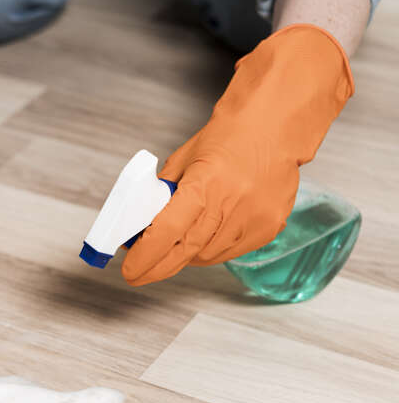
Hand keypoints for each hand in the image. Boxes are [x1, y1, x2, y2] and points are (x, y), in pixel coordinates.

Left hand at [122, 24, 352, 285]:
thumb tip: (140, 227)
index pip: (167, 232)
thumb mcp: (182, 161)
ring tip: (173, 249)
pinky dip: (210, 252)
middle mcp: (231, 204)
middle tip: (138, 274)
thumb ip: (161, 195)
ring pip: (207, 256)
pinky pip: (230, 253)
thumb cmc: (226, 139)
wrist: (273, 127)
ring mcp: (253, 219)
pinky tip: (202, 241)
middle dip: (157, 267)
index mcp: (204, 184)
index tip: (129, 268)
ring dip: (185, 258)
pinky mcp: (268, 228)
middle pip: (185, 252)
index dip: (145, 256)